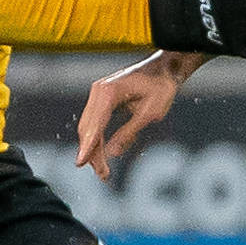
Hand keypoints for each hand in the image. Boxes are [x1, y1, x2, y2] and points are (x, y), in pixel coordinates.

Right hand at [76, 52, 191, 182]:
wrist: (165, 69)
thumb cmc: (161, 88)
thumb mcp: (150, 113)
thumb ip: (129, 132)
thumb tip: (112, 153)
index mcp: (108, 93)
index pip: (94, 125)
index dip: (88, 147)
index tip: (80, 164)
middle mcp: (98, 91)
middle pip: (87, 128)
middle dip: (92, 153)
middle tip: (104, 175)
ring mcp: (98, 94)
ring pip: (88, 127)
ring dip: (93, 149)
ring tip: (104, 171)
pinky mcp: (101, 98)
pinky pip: (95, 122)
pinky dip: (97, 139)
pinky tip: (102, 155)